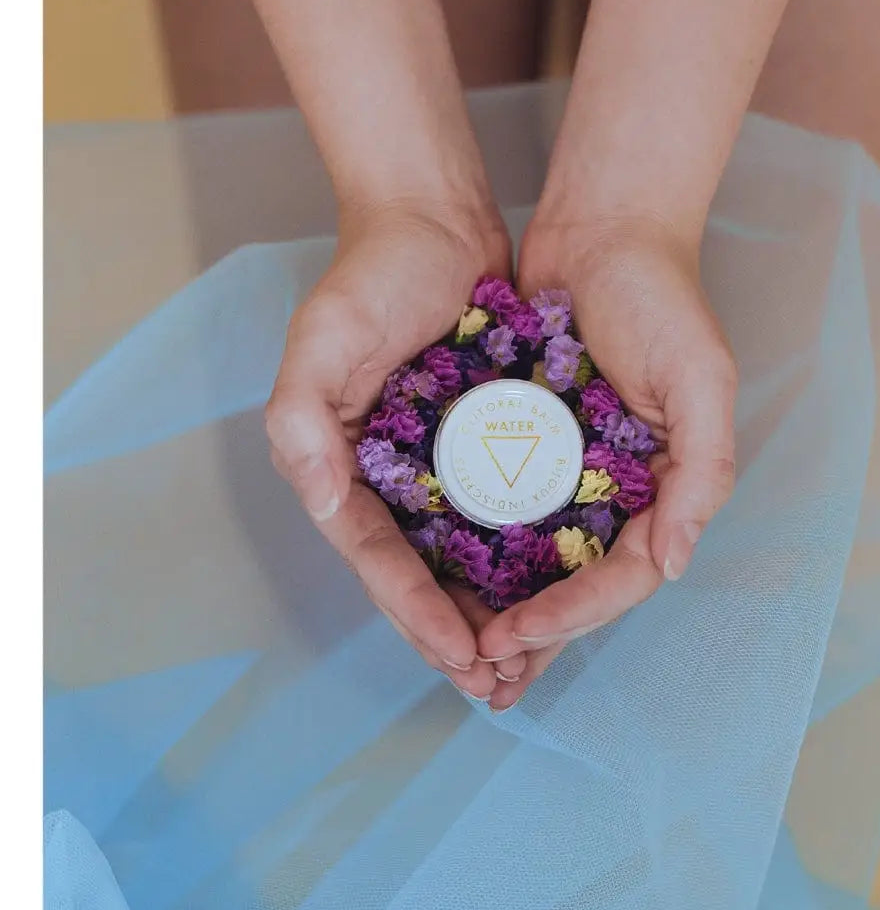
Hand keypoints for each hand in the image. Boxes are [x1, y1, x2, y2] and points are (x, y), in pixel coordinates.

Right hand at [265, 201, 522, 697]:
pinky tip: (549, 590)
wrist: (433, 222)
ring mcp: (433, 463)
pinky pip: (498, 513)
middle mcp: (386, 476)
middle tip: (498, 688)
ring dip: (489, 612)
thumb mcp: (321, 339)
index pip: (379, 559)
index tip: (462, 658)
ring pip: (461, 558)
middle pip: (419, 574)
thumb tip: (322, 503)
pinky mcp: (477, 442)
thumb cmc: (371, 276)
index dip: (416, 614)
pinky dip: (518, 557)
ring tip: (526, 665)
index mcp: (342, 467)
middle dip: (454, 634)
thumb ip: (301, 420)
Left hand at [477, 216, 737, 709]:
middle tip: (479, 673)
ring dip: (502, 609)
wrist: (601, 231)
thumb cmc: (662, 300)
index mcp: (662, 488)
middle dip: (533, 634)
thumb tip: (674, 564)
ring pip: (535, 561)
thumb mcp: (702, 381)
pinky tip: (442, 580)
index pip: (622, 577)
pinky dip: (479, 550)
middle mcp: (618, 491)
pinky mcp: (527, 444)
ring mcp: (570, 471)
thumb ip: (703, 472)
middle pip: (576, 584)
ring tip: (458, 651)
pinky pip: (501, 508)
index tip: (514, 636)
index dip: (573, 615)